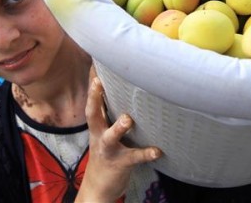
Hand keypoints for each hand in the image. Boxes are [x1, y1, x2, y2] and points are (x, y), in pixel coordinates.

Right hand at [76, 70, 162, 201]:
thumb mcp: (105, 131)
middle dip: (94, 98)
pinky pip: (134, 157)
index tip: (94, 63)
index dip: (92, 83)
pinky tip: (158, 151)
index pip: (92, 101)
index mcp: (97, 125)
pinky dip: (146, 153)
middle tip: (99, 81)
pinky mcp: (120, 163)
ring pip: (111, 137)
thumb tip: (127, 86)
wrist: (99, 187)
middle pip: (93, 114)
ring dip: (118, 127)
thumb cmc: (107, 151)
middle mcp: (99, 134)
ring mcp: (109, 149)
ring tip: (128, 119)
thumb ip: (111, 112)